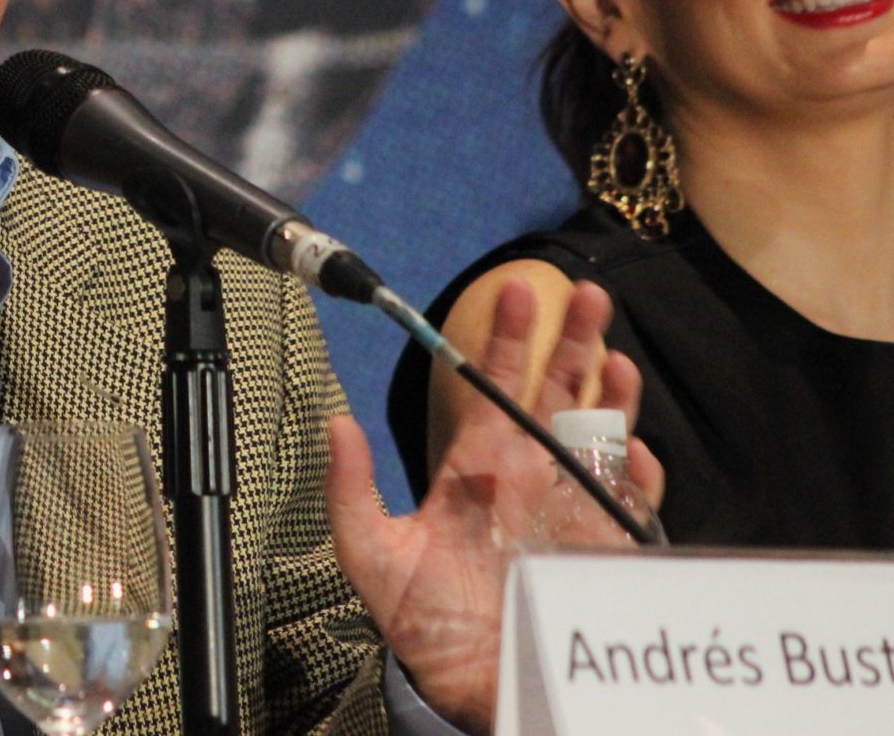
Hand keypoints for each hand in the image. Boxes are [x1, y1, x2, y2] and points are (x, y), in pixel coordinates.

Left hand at [322, 280, 662, 734]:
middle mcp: (529, 477)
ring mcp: (571, 508)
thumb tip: (336, 423)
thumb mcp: (372, 554)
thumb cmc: (423, 623)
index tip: (518, 293)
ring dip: (613, 398)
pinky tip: (636, 451)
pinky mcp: (605, 548)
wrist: (473, 682)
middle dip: (574, 343)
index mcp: (477, 468)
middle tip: (589, 296)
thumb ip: (351, 490)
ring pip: (600, 436)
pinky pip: (631, 503)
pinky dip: (639, 475)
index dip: (508, 341)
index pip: (495, 389)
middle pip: (557, 395)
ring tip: (617, 359)